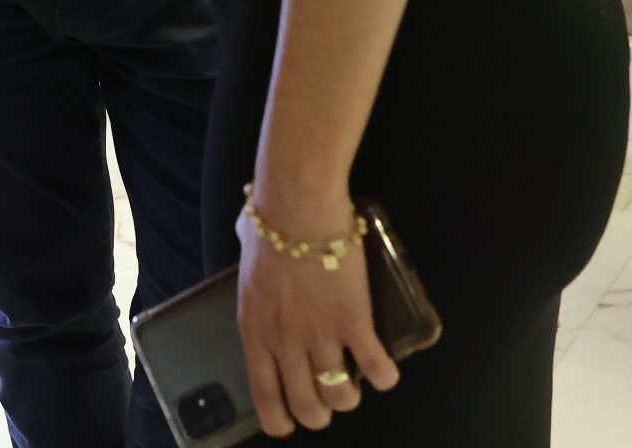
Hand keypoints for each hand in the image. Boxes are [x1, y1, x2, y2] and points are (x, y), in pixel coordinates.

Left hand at [236, 191, 400, 435]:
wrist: (298, 206)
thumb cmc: (270, 222)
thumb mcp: (246, 256)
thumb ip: (250, 263)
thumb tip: (248, 237)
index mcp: (255, 330)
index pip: (264, 394)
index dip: (279, 419)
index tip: (288, 425)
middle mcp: (285, 343)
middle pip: (306, 405)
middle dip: (319, 413)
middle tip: (328, 401)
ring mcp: (320, 335)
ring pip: (339, 395)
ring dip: (349, 396)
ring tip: (354, 384)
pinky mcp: (353, 322)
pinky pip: (374, 368)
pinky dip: (383, 376)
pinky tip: (385, 372)